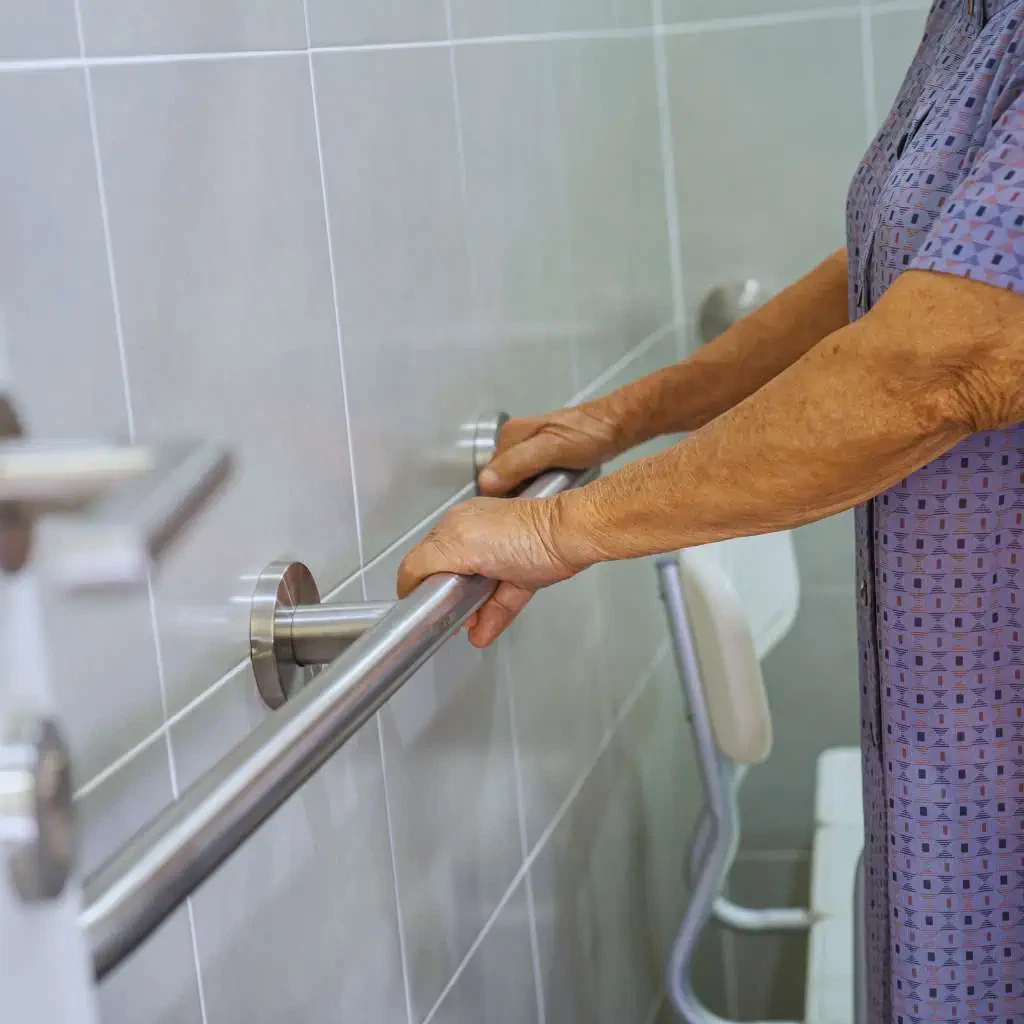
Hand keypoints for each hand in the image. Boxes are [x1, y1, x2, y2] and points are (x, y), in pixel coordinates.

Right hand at [396, 495, 587, 646]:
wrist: (570, 537)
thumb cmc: (525, 534)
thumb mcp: (459, 545)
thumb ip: (428, 564)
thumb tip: (410, 582)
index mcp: (456, 525)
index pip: (423, 559)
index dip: (417, 584)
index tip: (416, 606)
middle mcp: (475, 537)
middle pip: (450, 577)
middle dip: (446, 601)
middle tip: (443, 617)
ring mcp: (500, 556)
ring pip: (476, 591)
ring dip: (470, 611)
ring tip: (467, 625)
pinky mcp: (522, 575)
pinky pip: (500, 599)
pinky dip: (491, 616)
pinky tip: (482, 632)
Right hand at [477, 402, 624, 495]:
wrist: (618, 424)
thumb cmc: (589, 435)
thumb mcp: (554, 448)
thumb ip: (519, 463)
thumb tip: (486, 483)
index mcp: (509, 436)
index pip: (489, 477)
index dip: (502, 496)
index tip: (520, 511)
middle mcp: (513, 440)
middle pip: (502, 479)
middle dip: (515, 494)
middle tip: (537, 507)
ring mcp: (528, 447)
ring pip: (517, 480)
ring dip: (529, 492)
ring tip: (548, 501)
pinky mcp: (542, 454)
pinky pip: (532, 477)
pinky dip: (540, 486)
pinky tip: (555, 492)